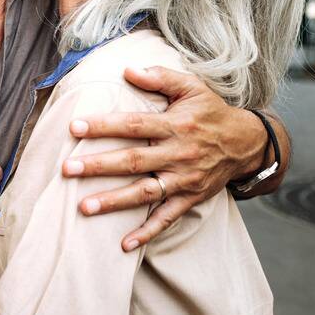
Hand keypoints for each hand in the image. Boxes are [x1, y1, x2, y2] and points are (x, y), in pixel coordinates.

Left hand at [62, 66, 270, 250]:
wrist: (247, 143)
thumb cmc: (210, 111)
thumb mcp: (191, 86)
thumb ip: (160, 76)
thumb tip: (127, 69)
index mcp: (175, 125)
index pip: (133, 124)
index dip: (104, 126)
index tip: (75, 127)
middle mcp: (178, 153)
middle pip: (133, 161)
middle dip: (99, 165)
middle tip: (67, 169)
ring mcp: (184, 179)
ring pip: (145, 193)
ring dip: (114, 201)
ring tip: (83, 208)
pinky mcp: (190, 198)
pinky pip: (167, 218)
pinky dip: (147, 232)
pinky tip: (124, 244)